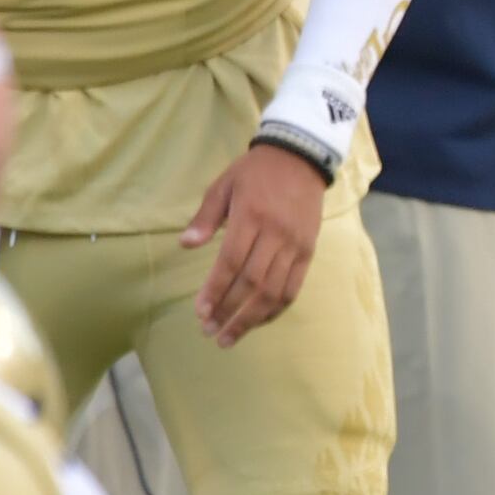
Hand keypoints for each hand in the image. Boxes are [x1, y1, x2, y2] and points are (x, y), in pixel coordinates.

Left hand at [182, 143, 328, 345]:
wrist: (300, 157)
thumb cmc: (254, 172)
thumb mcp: (223, 185)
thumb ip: (205, 217)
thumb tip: (185, 245)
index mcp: (251, 216)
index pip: (231, 262)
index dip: (216, 291)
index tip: (201, 312)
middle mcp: (275, 234)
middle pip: (252, 283)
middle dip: (230, 312)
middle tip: (210, 332)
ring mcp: (295, 245)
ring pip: (274, 291)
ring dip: (251, 319)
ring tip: (231, 337)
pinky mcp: (308, 251)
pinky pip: (293, 287)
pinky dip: (275, 308)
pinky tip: (258, 321)